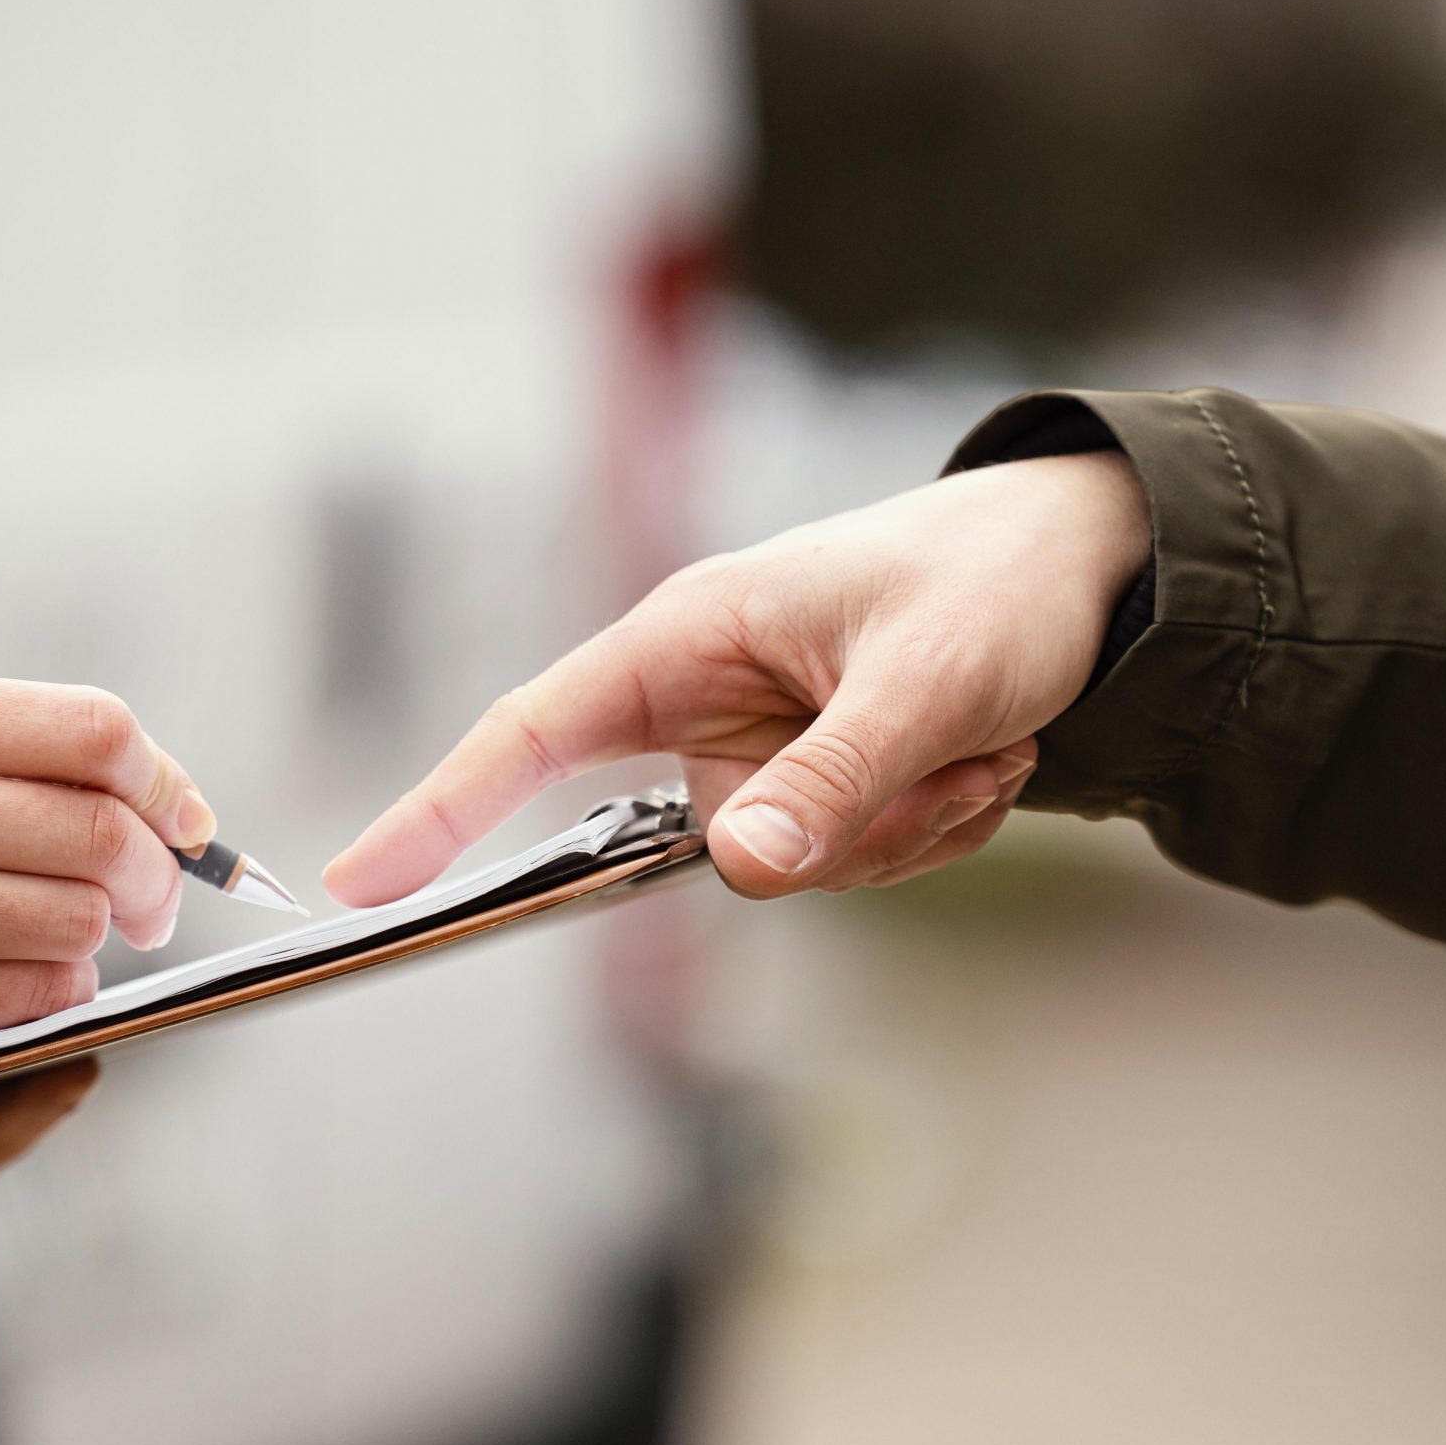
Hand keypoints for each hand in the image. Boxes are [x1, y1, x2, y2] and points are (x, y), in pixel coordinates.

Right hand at [0, 678, 214, 1069]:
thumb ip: (34, 754)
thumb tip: (183, 813)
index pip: (95, 732)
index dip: (166, 781)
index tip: (185, 820)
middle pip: (102, 837)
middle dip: (158, 877)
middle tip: (156, 899)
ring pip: (77, 923)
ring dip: (97, 934)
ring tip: (62, 927)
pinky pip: (30, 998)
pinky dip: (55, 990)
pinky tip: (22, 971)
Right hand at [324, 452, 1149, 901]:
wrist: (1086, 565)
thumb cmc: (993, 583)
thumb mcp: (926, 681)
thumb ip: (834, 778)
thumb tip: (739, 869)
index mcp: (692, 635)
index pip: (534, 729)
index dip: (442, 806)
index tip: (359, 879)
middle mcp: (712, 697)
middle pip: (707, 844)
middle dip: (845, 828)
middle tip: (951, 760)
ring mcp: (765, 747)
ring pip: (798, 866)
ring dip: (909, 825)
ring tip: (980, 740)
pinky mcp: (818, 782)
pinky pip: (856, 863)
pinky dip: (936, 828)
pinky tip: (987, 755)